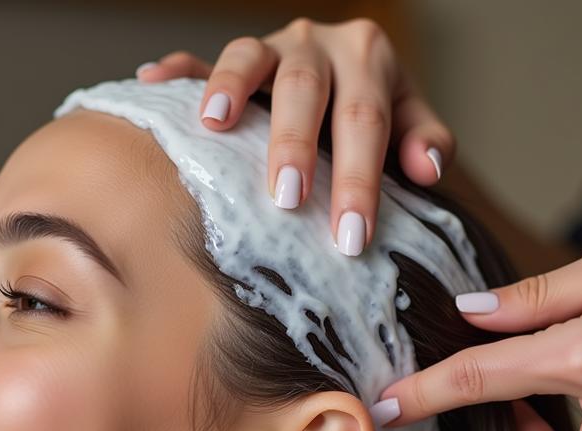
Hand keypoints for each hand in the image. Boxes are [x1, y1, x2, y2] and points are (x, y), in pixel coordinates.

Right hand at [135, 17, 453, 253]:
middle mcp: (316, 43)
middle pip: (304, 88)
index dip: (360, 179)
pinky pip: (198, 60)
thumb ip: (424, 139)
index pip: (365, 120)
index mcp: (366, 57)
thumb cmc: (375, 119)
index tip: (351, 236)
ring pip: (248, 56)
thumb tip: (428, 169)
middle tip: (287, 198)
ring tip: (213, 125)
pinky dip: (177, 72)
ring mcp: (270, 48)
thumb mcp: (408, 123)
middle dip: (294, 144)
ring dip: (229, 88)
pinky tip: (153, 81)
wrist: (347, 76)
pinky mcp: (230, 62)